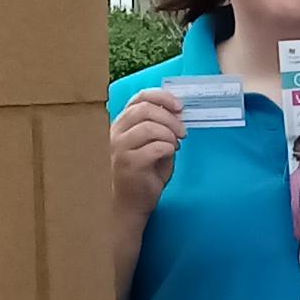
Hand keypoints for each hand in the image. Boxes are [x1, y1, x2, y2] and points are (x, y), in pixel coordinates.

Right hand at [109, 88, 183, 211]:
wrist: (133, 203)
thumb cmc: (145, 172)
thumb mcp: (154, 142)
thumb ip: (161, 125)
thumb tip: (178, 110)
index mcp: (123, 123)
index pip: (139, 98)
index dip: (162, 97)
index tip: (179, 106)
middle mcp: (116, 133)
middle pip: (145, 110)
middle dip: (170, 118)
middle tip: (183, 132)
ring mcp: (120, 148)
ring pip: (148, 127)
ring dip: (169, 134)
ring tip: (175, 145)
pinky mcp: (128, 164)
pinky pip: (155, 147)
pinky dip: (168, 148)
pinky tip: (169, 154)